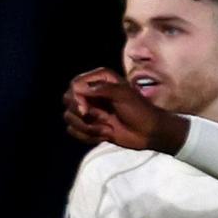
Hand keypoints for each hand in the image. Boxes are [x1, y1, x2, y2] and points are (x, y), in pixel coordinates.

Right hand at [63, 68, 180, 153]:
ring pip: (69, 117)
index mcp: (100, 80)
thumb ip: (102, 88)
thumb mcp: (124, 95)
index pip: (74, 85)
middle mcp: (92, 93)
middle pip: (67, 100)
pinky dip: (87, 136)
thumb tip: (78, 89)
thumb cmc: (141, 111)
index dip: (76, 98)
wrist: (150, 133)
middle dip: (81, 114)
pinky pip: (74, 131)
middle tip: (102, 119)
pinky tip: (104, 136)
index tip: (86, 110)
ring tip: (108, 129)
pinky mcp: (90, 125)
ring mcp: (90, 110)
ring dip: (87, 128)